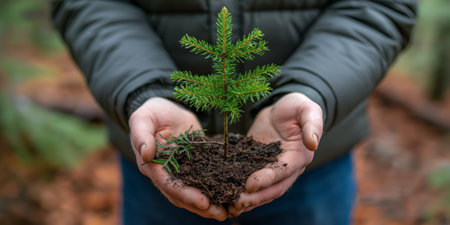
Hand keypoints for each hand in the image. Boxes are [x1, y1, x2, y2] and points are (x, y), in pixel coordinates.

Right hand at [129, 97, 227, 220]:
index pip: (168, 184)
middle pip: (181, 195)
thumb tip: (146, 154)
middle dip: (200, 206)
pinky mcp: (193, 165)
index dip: (185, 194)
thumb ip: (142, 135)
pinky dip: (214, 189)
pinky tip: (229, 195)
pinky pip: (203, 180)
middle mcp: (165, 173)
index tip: (203, 202)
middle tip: (221, 214)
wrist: (166, 108)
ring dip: (209, 204)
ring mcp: (180, 171)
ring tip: (227, 211)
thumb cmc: (152, 112)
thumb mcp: (143, 118)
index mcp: (152, 166)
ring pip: (193, 192)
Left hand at [229, 93, 322, 215]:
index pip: (283, 172)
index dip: (267, 179)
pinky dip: (240, 191)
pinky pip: (250, 182)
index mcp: (299, 156)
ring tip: (230, 205)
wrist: (282, 109)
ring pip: (262, 191)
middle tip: (237, 201)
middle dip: (256, 197)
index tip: (250, 184)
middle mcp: (287, 169)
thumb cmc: (297, 107)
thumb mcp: (306, 109)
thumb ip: (312, 124)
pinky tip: (226, 196)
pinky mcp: (258, 167)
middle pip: (273, 189)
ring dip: (248, 199)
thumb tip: (313, 143)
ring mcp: (272, 170)